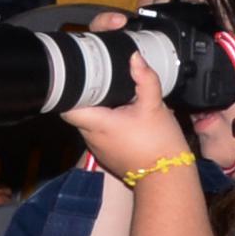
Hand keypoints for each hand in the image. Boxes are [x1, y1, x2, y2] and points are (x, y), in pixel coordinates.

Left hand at [61, 24, 193, 178]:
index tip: (80, 78)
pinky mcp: (108, 156)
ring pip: (91, 123)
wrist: (167, 176)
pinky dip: (110, 125)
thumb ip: (144, 78)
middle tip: (106, 83)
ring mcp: (99, 149)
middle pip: (80, 111)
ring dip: (101, 111)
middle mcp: (92, 138)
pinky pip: (102, 135)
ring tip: (119, 100)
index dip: (71, 90)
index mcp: (97, 124)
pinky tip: (126, 119)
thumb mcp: (154, 105)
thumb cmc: (159, 144)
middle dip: (90, 97)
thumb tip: (135, 58)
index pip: (67, 106)